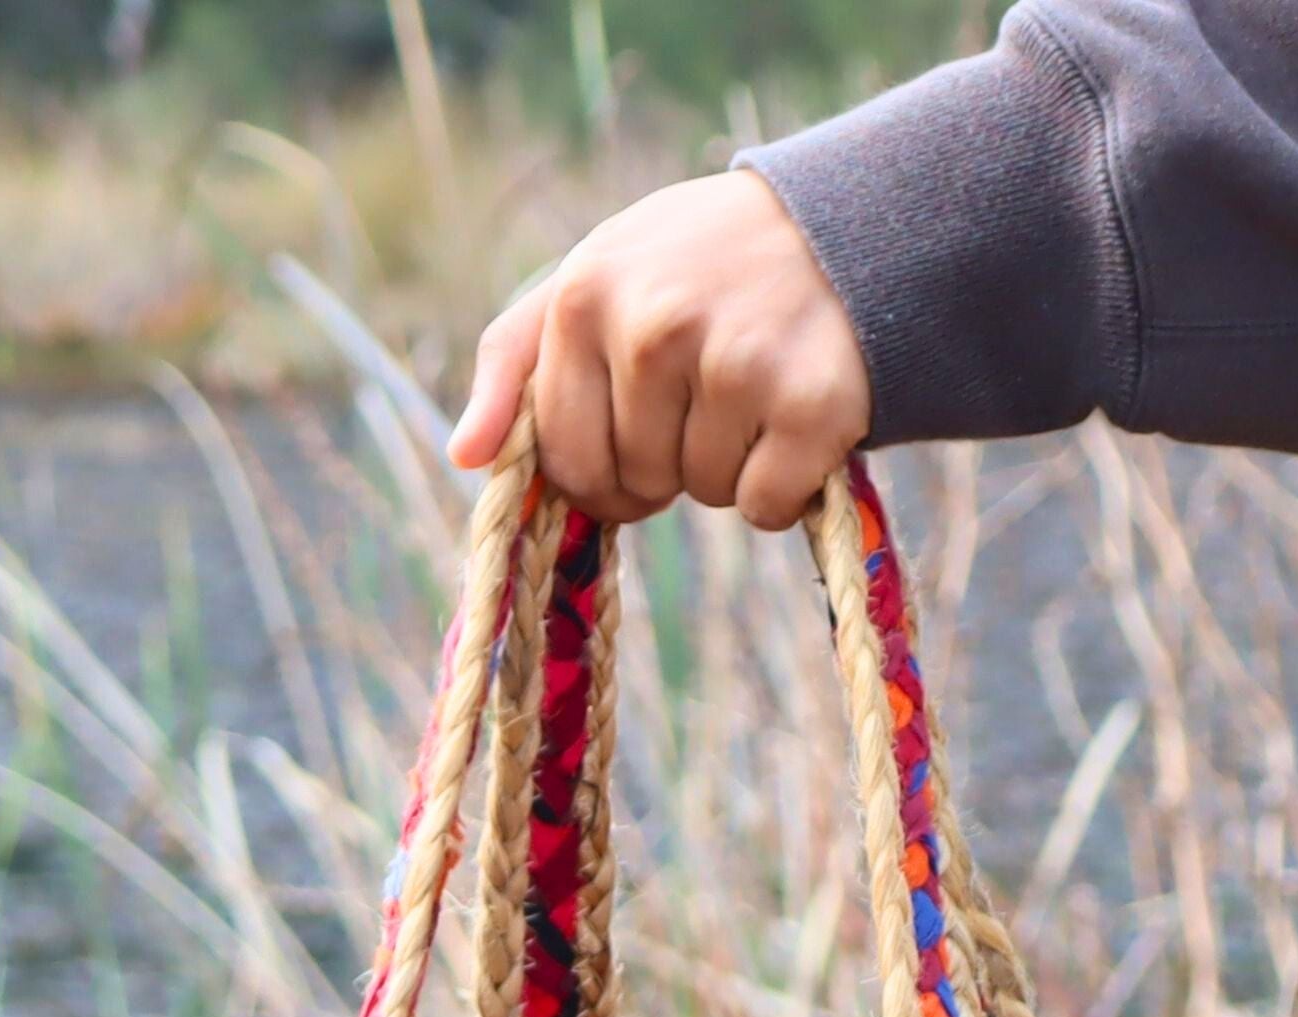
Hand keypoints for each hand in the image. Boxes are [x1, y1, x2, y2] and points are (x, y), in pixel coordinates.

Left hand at [449, 171, 869, 531]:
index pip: (564, 458)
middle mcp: (654, 327)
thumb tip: (466, 457)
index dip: (600, 469)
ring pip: (705, 494)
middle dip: (668, 462)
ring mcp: (736, 365)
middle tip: (707, 392)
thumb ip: (516, 362)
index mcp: (586, 297)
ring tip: (754, 387)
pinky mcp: (811, 406)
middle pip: (636, 480)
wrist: (831, 228)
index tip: (635, 435)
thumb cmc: (692, 267)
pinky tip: (793, 416)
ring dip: (728, 466)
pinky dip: (783, 487)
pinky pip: (764, 507)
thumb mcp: (592, 281)